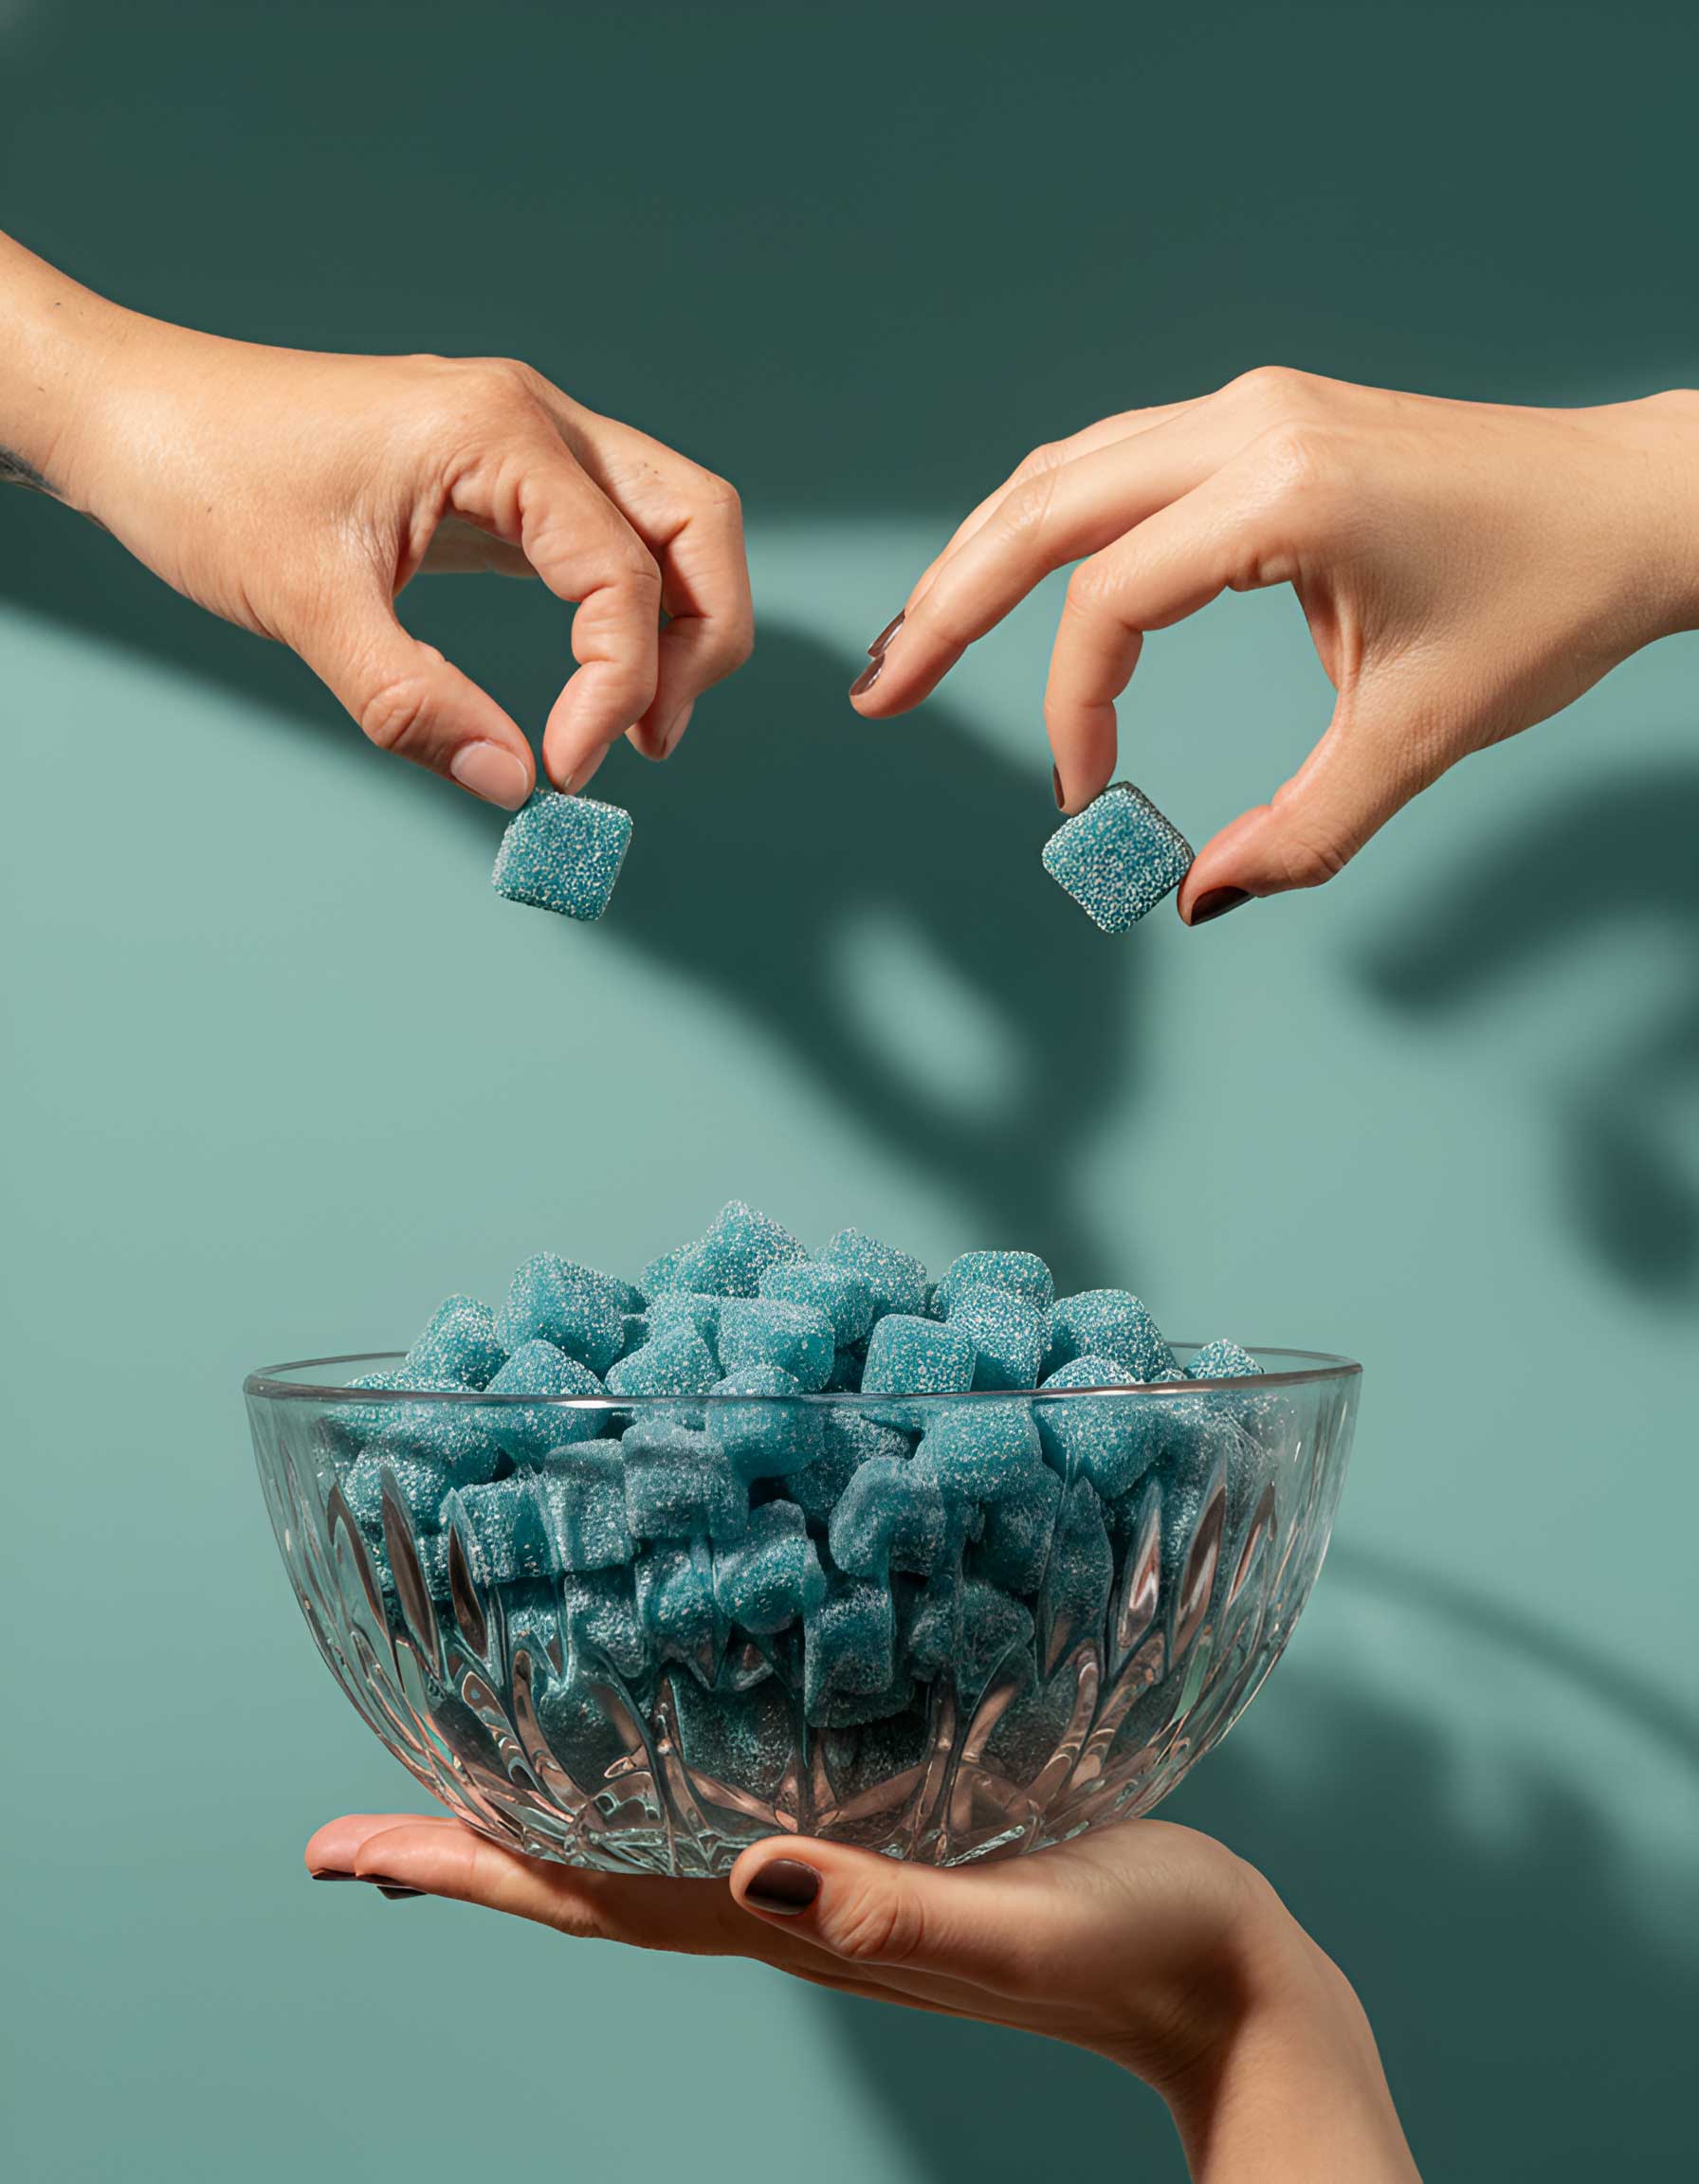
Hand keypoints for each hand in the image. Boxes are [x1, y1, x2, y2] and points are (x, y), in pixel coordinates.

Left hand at [0, 231, 751, 805]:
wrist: (134, 413)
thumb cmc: (204, 478)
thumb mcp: (301, 603)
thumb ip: (411, 703)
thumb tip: (511, 787)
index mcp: (496, 430)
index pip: (620, 572)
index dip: (614, 685)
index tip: (567, 769)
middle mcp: (534, 419)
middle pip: (696, 521)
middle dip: (700, 640)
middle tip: (650, 741)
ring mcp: (527, 442)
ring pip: (671, 524)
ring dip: (681, 624)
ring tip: (636, 725)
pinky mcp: (506, 477)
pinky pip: (613, 537)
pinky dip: (630, 611)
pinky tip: (596, 684)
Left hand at [305, 1810, 1418, 2180]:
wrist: (1226, 1978)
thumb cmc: (1145, 1940)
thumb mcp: (1027, 1920)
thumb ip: (901, 1914)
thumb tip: (759, 1877)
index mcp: (806, 1925)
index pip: (596, 1900)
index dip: (473, 1871)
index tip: (354, 1849)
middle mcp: (794, 1908)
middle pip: (590, 1885)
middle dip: (469, 1854)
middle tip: (352, 1827)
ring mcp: (837, 1887)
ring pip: (648, 1856)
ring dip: (545, 1827)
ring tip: (462, 1791)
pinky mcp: (891, 1848)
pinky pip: (734, 1820)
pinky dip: (655, 1796)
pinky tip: (657, 1756)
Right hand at [850, 369, 1698, 919]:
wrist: (1641, 503)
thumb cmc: (1548, 601)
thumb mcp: (1420, 736)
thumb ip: (1300, 830)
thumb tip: (1193, 902)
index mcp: (1285, 494)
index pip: (1111, 604)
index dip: (1076, 711)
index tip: (1088, 800)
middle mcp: (1252, 427)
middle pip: (1043, 508)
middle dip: (948, 603)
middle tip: (877, 689)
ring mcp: (1254, 408)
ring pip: (1066, 470)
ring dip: (982, 555)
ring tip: (918, 639)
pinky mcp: (1264, 419)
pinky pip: (1117, 461)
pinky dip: (1049, 524)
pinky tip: (1010, 578)